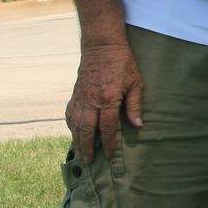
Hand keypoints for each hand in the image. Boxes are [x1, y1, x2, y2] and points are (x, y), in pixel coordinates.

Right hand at [65, 42, 143, 160]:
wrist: (102, 46)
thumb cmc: (123, 63)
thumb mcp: (136, 83)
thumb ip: (135, 105)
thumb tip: (138, 125)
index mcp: (108, 99)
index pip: (107, 127)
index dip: (109, 143)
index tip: (109, 154)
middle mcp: (91, 101)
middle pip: (87, 130)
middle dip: (87, 147)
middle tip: (88, 161)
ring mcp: (81, 97)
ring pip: (75, 124)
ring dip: (77, 139)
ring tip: (79, 152)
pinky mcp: (75, 93)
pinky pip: (69, 113)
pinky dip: (70, 125)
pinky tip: (74, 132)